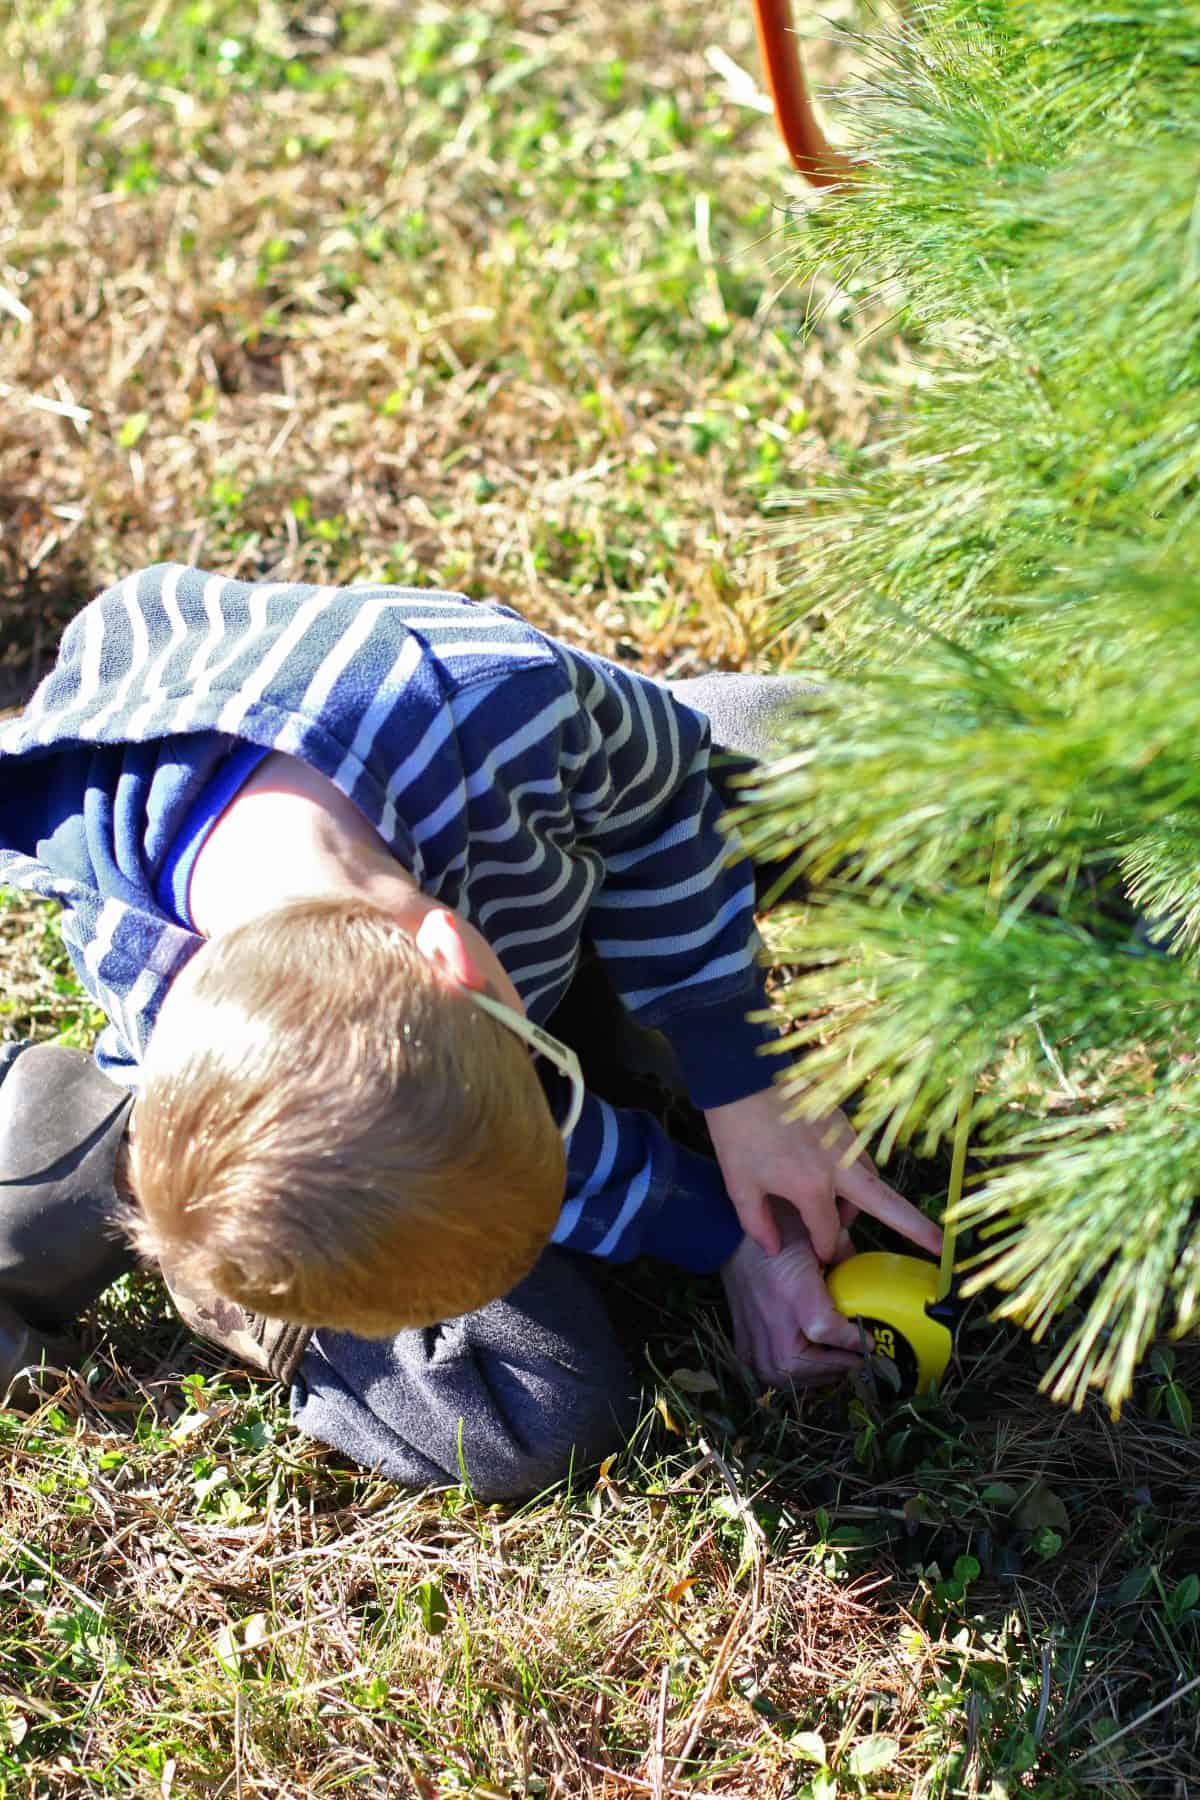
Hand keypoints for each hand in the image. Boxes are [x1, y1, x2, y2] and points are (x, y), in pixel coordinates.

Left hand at [704, 1087, 942, 1263]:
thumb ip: (759, 1224)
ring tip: (846, 1215)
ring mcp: (845, 1141)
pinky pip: (862, 1157)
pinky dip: (859, 1175)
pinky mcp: (843, 1121)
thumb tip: (774, 1249)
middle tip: (941, 1247)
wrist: (742, 1077)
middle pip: (887, 1205)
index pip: (830, 1233)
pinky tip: (839, 1180)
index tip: (824, 1258)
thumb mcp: (739, 1186)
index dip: (827, 1250)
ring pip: (873, 1180)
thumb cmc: (737, 1133)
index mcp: (813, 1188)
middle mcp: (839, 1166)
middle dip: (917, 1229)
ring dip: (869, 1202)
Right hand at [720, 1206, 862, 1387]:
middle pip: (799, 1365)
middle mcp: (768, 1314)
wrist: (729, 1235)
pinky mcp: (741, 1338)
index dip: (850, 1341)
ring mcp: (750, 1330)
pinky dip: (790, 1374)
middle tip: (857, 1359)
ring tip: (835, 1363)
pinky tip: (808, 1364)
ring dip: (813, 1375)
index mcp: (790, 1286)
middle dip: (834, 1367)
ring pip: (781, 1375)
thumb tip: (867, 1283)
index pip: (822, 1328)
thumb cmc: (778, 1231)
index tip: (871, 1341)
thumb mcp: (817, 1239)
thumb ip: (845, 1259)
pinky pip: (765, 1371)